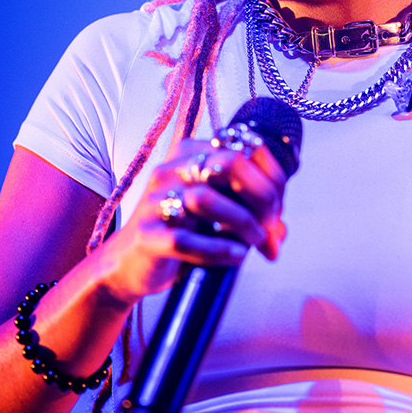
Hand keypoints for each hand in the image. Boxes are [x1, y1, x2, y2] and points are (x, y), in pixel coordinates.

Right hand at [93, 137, 286, 302]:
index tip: (276, 212)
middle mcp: (171, 169)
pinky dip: (219, 249)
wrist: (131, 263)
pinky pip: (185, 239)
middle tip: (269, 226)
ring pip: (206, 198)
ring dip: (241, 222)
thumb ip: (250, 215)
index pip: (244, 148)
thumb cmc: (179, 232)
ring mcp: (154, 201)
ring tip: (253, 243)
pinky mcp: (147, 235)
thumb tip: (280, 232)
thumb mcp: (216, 215)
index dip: (272, 180)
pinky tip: (237, 255)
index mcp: (190, 152)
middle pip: (228, 163)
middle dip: (261, 197)